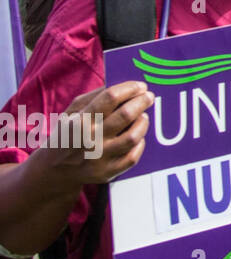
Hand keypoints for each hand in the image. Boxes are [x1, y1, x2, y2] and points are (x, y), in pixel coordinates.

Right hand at [37, 83, 153, 185]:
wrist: (54, 170)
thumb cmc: (67, 134)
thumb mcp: (71, 112)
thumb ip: (94, 96)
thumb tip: (122, 86)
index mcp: (79, 121)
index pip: (110, 98)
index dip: (129, 88)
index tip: (141, 86)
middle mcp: (89, 140)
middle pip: (125, 115)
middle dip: (142, 102)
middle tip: (148, 97)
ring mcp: (98, 158)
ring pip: (133, 137)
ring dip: (142, 122)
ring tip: (143, 116)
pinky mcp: (106, 173)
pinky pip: (133, 157)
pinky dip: (139, 144)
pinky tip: (137, 136)